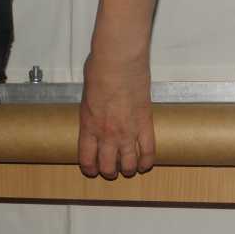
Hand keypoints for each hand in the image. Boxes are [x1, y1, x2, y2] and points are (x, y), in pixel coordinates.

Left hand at [78, 52, 155, 179]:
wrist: (118, 62)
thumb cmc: (99, 71)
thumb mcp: (86, 95)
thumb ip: (91, 110)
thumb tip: (95, 110)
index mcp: (88, 126)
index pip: (87, 159)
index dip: (91, 169)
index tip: (93, 170)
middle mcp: (106, 134)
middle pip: (108, 166)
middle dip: (110, 172)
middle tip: (112, 170)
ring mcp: (127, 131)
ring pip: (129, 164)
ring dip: (129, 169)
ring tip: (130, 168)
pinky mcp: (145, 124)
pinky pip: (148, 150)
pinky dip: (147, 161)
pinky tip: (146, 164)